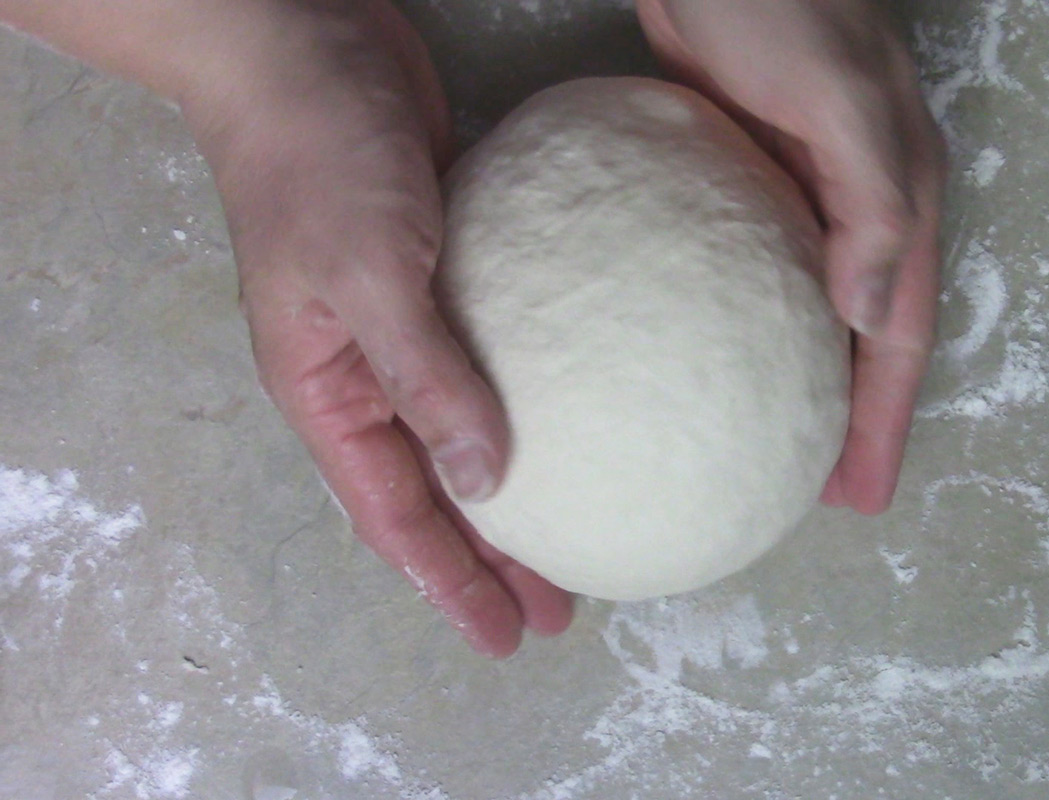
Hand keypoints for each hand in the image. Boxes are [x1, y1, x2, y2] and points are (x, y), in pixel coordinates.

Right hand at [181, 1, 571, 655]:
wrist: (305, 46)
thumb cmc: (319, 157)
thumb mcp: (367, 272)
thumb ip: (425, 377)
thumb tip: (486, 480)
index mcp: (328, 390)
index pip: (393, 515)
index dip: (450, 582)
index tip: (510, 634)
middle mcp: (364, 375)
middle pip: (434, 491)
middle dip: (491, 557)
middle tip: (561, 606)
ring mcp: (404, 328)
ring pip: (463, 435)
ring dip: (515, 490)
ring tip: (578, 532)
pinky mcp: (444, 281)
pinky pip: (491, 363)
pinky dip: (528, 402)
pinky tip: (578, 413)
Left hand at [637, 0, 945, 512]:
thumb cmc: (776, 0)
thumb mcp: (839, 95)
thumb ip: (870, 202)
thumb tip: (867, 318)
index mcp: (898, 199)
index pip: (896, 337)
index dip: (882, 421)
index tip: (857, 497)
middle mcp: (857, 208)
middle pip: (860, 341)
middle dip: (848, 421)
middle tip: (817, 495)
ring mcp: (799, 197)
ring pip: (808, 315)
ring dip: (799, 383)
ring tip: (769, 447)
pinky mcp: (742, 182)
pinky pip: (755, 275)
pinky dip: (748, 326)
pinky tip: (713, 355)